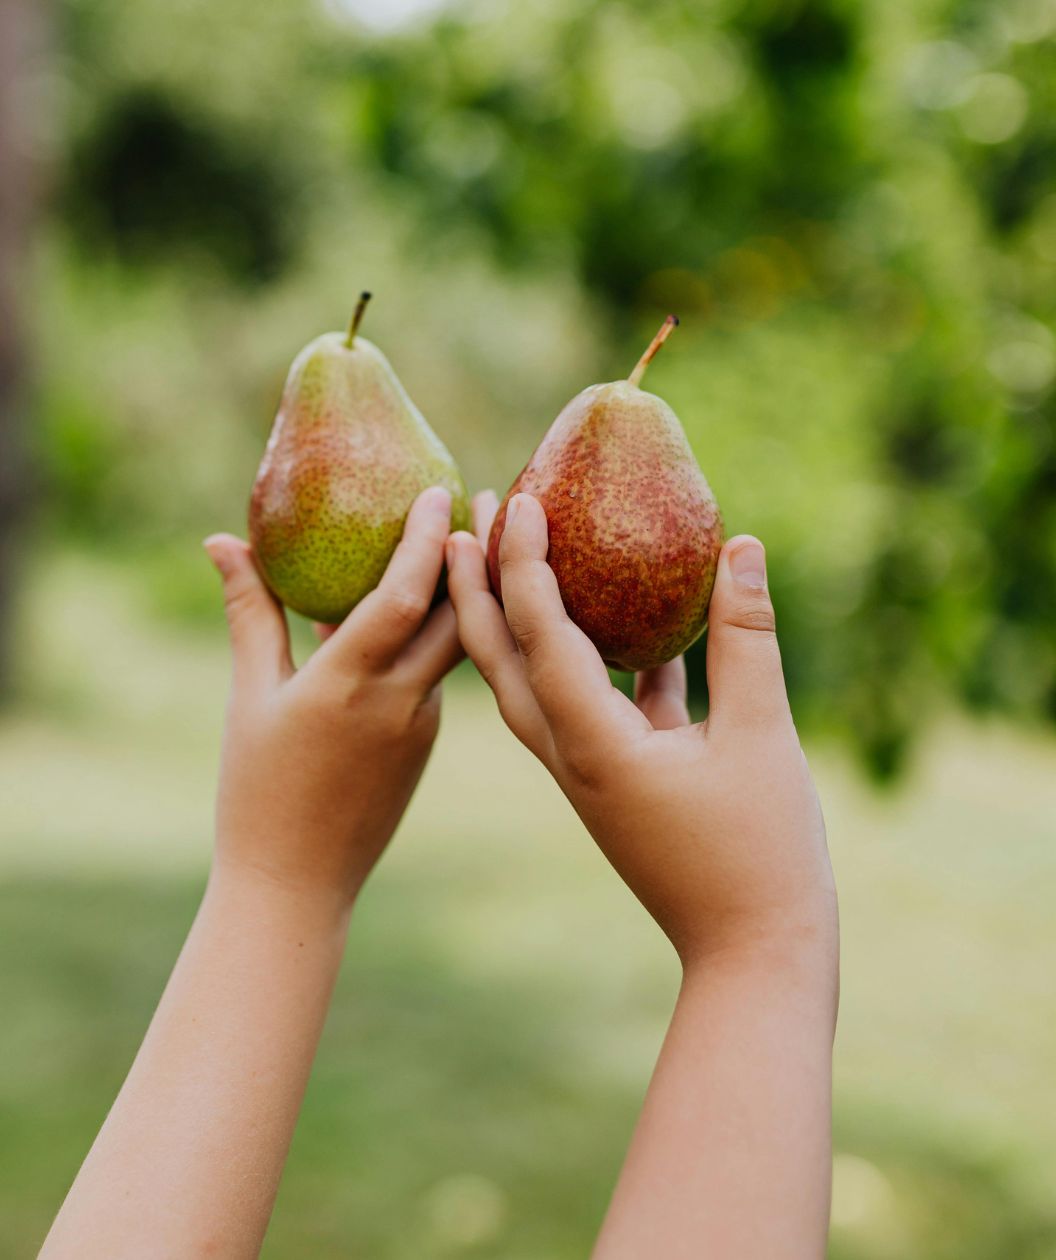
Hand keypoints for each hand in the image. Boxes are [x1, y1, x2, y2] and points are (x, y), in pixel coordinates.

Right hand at [204, 485, 477, 905]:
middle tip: (467, 503)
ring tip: (453, 543)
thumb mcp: (249, 698)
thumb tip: (222, 541)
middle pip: (453, 614)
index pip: (407, 597)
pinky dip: (430, 636)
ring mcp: (420, 726)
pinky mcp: (425, 743)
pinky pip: (435, 674)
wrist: (295, 884)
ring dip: (457, 593)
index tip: (438, 490)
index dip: (428, 540)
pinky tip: (416, 611)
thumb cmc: (256, 790)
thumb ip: (251, 615)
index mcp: (348, 685)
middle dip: (467, 556)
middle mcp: (398, 702)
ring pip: (453, 644)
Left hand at [446, 492, 835, 966]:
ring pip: (534, 682)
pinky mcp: (613, 782)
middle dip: (476, 584)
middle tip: (468, 512)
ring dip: (519, 616)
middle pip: (501, 659)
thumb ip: (746, 639)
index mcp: (592, 745)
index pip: (538, 637)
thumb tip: (740, 547)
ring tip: (519, 550)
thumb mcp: (763, 737)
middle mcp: (569, 757)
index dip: (522, 563)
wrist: (752, 955)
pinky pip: (586, 704)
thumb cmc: (762, 854)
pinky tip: (629, 619)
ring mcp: (586, 773)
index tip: (514, 498)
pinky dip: (591, 656)